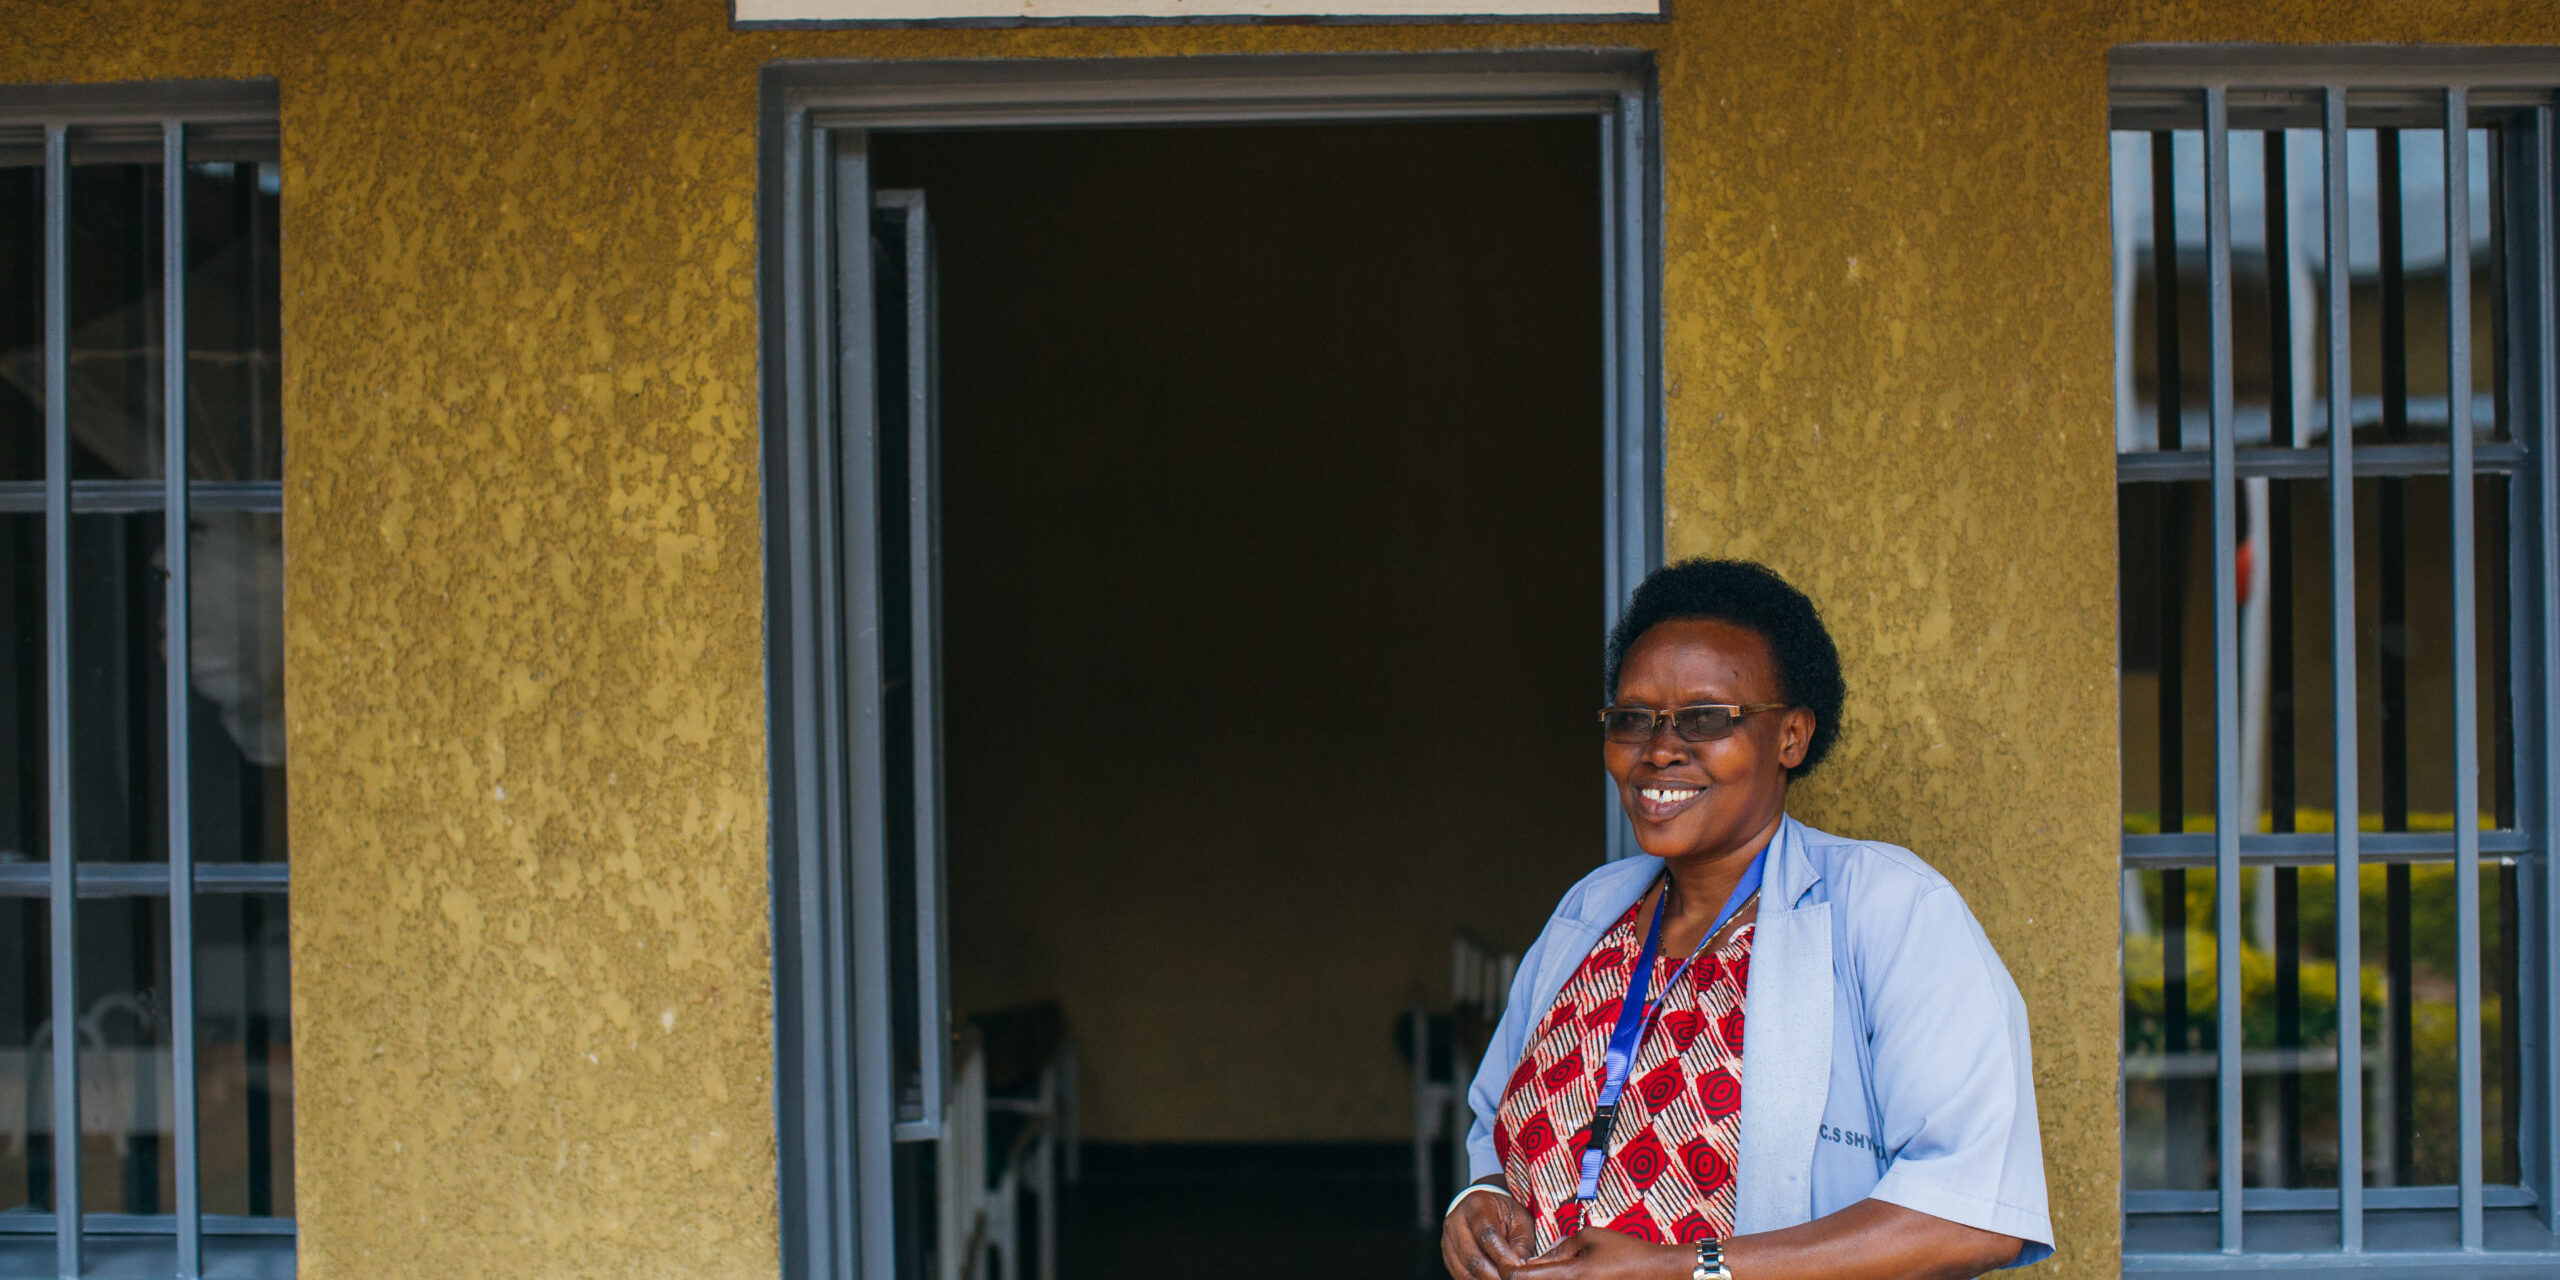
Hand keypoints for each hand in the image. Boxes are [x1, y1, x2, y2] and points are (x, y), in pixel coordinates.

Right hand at [1441, 1186, 1535, 1279]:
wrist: (1484, 1210)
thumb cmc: (1504, 1214)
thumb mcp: (1520, 1220)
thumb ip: (1522, 1244)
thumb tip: (1520, 1268)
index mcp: (1477, 1206)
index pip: (1487, 1235)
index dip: (1503, 1257)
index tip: (1516, 1269)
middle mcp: (1456, 1223)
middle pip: (1473, 1258)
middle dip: (1495, 1275)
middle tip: (1512, 1279)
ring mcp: (1448, 1242)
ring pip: (1465, 1273)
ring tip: (1503, 1278)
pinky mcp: (1448, 1259)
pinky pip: (1462, 1277)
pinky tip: (1493, 1278)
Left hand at [1513, 1226, 1687, 1278]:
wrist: (1657, 1272)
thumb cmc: (1625, 1251)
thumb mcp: (1590, 1237)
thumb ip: (1561, 1247)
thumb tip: (1538, 1259)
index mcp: (1570, 1276)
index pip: (1523, 1278)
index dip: (1510, 1270)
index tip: (1506, 1262)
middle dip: (1526, 1276)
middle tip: (1520, 1266)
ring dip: (1543, 1279)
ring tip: (1542, 1268)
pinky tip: (1565, 1272)